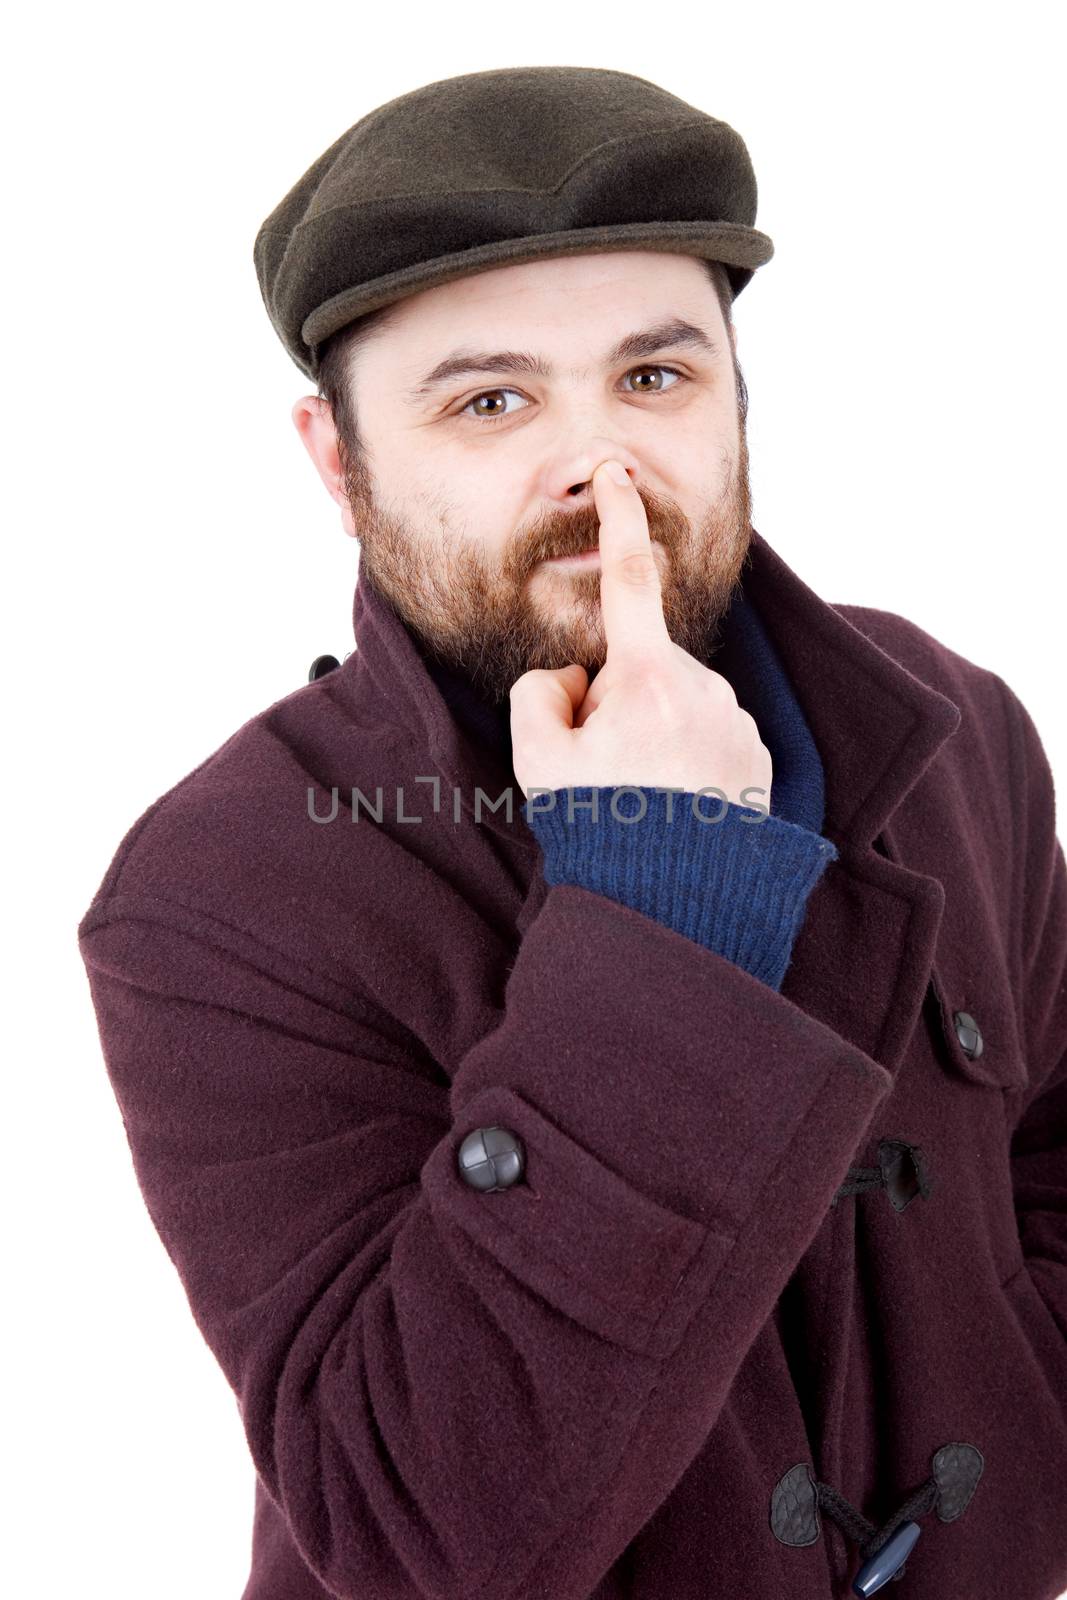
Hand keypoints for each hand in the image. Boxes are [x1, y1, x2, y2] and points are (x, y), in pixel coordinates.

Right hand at [509, 461, 772, 809]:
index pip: (628, 581)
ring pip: (678, 705)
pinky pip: (711, 736)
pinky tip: (678, 806)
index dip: (618, 520)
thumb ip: (540, 693)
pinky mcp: (760, 756)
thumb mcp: (538, 760)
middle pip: (641, 668)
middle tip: (605, 769)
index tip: (615, 473)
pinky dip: (689, 760)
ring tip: (644, 797)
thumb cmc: (602, 829)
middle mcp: (703, 687)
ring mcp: (737, 722)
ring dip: (656, 735)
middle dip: (618, 702)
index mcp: (647, 678)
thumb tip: (576, 679)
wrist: (676, 903)